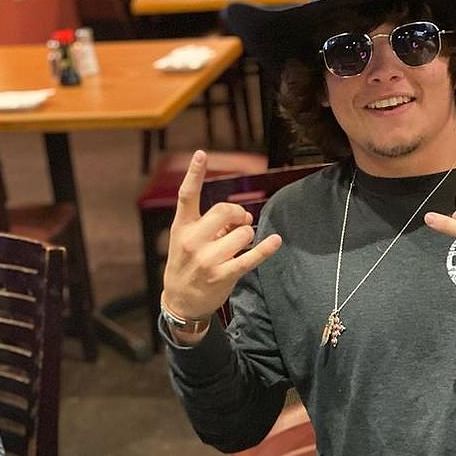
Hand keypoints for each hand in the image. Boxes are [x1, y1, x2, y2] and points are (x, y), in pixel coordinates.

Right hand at [162, 150, 281, 327]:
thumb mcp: (187, 241)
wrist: (180, 302)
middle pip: (225, 210)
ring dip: (247, 236)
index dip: (194, 173)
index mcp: (182, 228)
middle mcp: (192, 241)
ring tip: (238, 245)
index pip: (186, 196)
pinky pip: (250, 257)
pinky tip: (275, 241)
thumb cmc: (186, 266)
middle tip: (241, 222)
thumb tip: (244, 216)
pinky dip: (266, 248)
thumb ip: (210, 225)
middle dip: (239, 213)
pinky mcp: (223, 275)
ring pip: (242, 233)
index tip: (201, 154)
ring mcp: (207, 259)